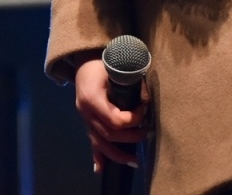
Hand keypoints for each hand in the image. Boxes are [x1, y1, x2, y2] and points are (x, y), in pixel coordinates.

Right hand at [74, 56, 150, 171]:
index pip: (116, 120)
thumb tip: (147, 96)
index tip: (145, 108)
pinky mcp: (86, 122)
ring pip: (100, 143)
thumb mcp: (114, 67)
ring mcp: (84, 119)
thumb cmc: (101, 62)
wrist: (84, 61)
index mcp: (91, 99)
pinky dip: (96, 157)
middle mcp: (85, 112)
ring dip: (118, 155)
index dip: (134, 118)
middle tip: (147, 131)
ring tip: (134, 161)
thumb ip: (129, 82)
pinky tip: (100, 169)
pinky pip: (91, 142)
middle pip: (110, 135)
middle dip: (131, 136)